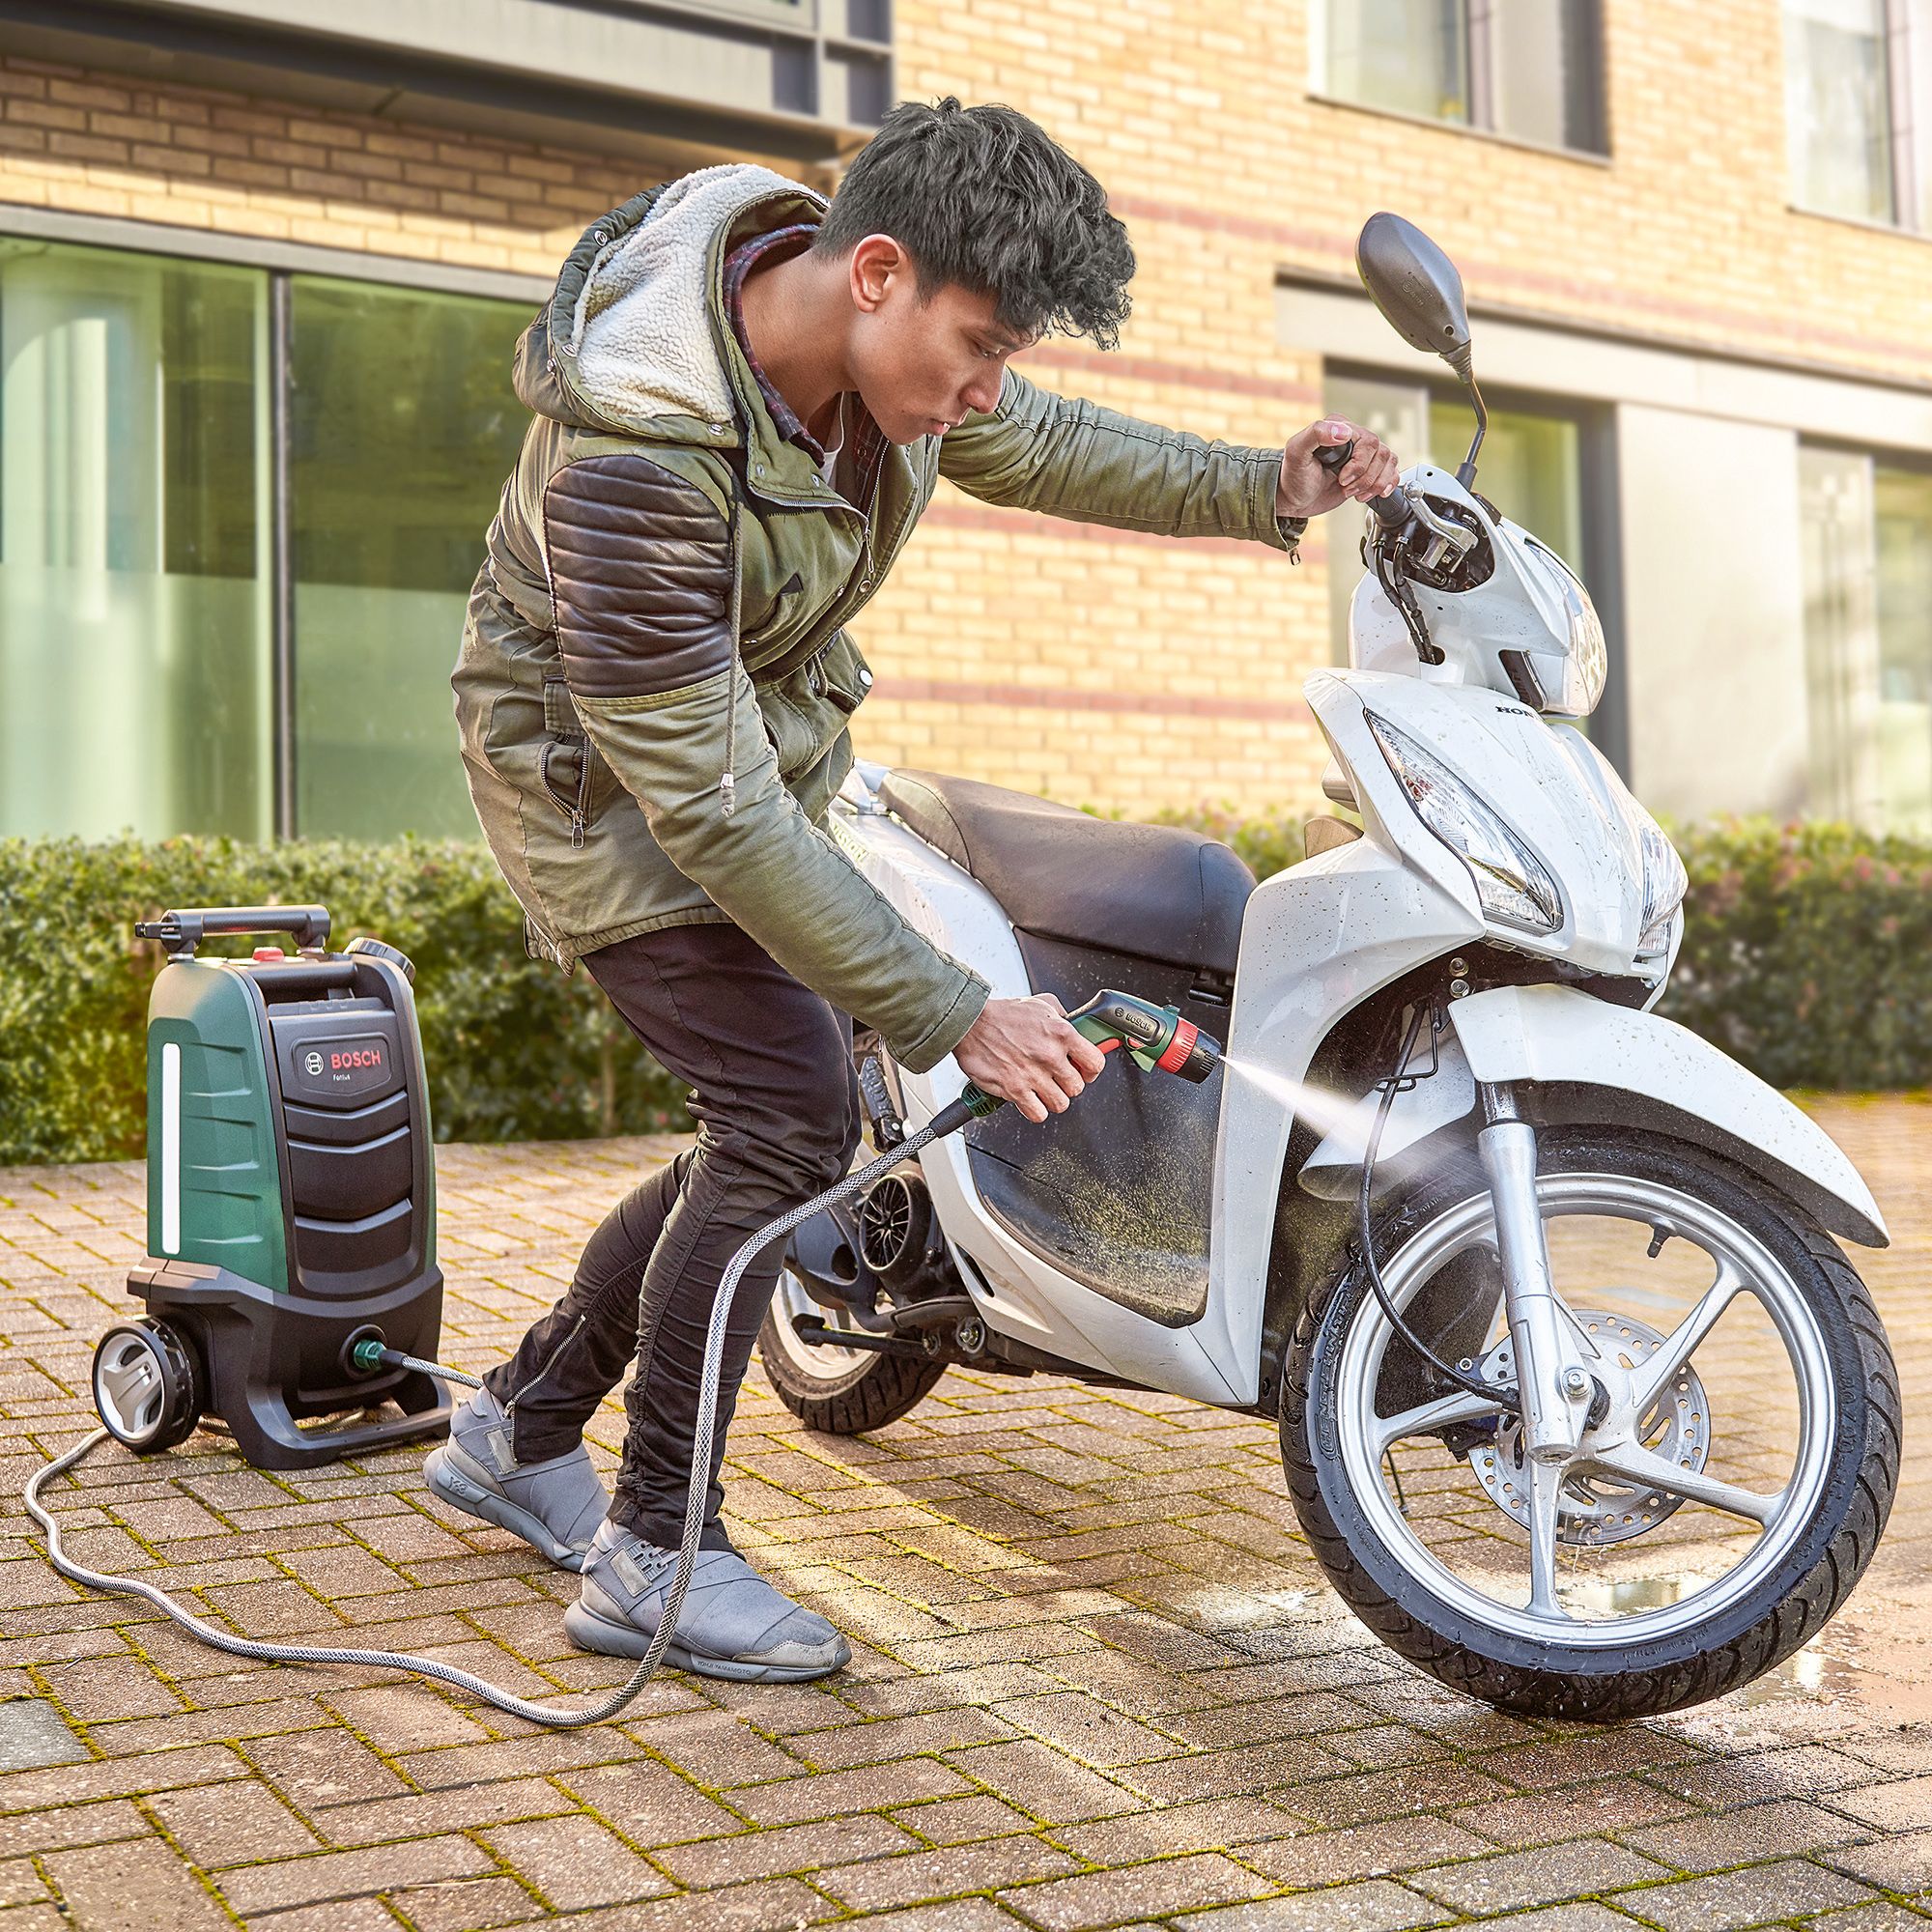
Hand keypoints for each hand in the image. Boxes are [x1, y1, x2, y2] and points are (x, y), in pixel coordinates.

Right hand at [953, 992, 1109, 1124]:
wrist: (970, 1023)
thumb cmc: (1002, 1015)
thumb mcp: (1040, 1004)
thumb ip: (1061, 1015)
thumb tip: (1073, 1023)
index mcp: (1062, 1034)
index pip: (1096, 1063)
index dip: (1091, 1070)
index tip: (1085, 1071)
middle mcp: (1050, 1056)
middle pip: (1078, 1087)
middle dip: (1068, 1084)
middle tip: (1057, 1078)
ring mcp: (1033, 1075)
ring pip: (1060, 1104)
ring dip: (1052, 1099)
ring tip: (1043, 1089)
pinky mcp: (1015, 1090)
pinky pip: (1038, 1114)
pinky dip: (1035, 1110)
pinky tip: (1030, 1099)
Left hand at [1277, 416, 1401, 518]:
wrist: (1296, 499)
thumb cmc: (1294, 476)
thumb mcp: (1297, 452)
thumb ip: (1316, 434)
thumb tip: (1344, 431)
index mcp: (1338, 426)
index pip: (1368, 441)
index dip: (1359, 464)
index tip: (1341, 479)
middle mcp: (1353, 437)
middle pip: (1381, 453)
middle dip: (1364, 478)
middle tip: (1344, 487)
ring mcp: (1362, 454)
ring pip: (1389, 462)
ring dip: (1373, 484)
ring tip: (1352, 492)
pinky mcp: (1369, 470)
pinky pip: (1392, 471)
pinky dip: (1385, 485)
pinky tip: (1371, 493)